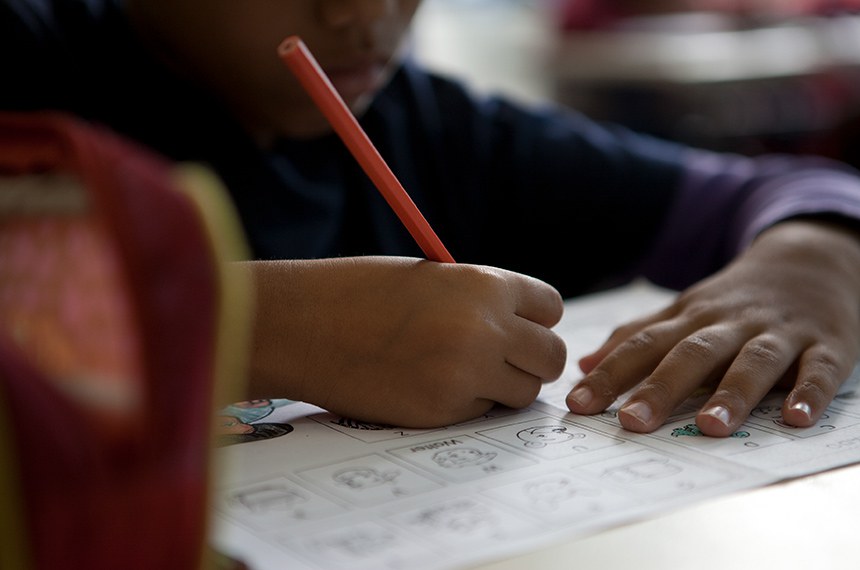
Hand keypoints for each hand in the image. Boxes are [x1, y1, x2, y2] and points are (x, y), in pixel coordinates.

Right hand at [240, 256, 565, 426]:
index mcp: (485, 284)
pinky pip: (482, 412)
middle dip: (531, 360)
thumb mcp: (432, 278)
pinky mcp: (442, 411)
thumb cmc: (361, 292)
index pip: (552, 309)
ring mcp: (466, 374)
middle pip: (551, 357)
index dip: (534, 319)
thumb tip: (523, 329)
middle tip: (499, 359)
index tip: (515, 326)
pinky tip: (427, 384)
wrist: (303, 325)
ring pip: (525, 392)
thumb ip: (481, 300)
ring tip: (461, 371)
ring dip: (503, 386)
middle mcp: (486, 329)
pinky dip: (465, 404)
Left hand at [566, 220, 859, 435]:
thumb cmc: (735, 300)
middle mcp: (730, 324)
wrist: (810, 259)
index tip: (577, 404)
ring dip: (731, 394)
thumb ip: (636, 337)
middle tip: (631, 422)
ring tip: (709, 426)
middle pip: (691, 354)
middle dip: (660, 388)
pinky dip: (809, 393)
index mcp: (691, 318)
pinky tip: (795, 419)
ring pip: (752, 362)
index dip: (609, 374)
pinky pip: (818, 370)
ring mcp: (778, 334)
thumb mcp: (684, 311)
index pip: (643, 346)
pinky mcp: (826, 345)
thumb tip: (584, 365)